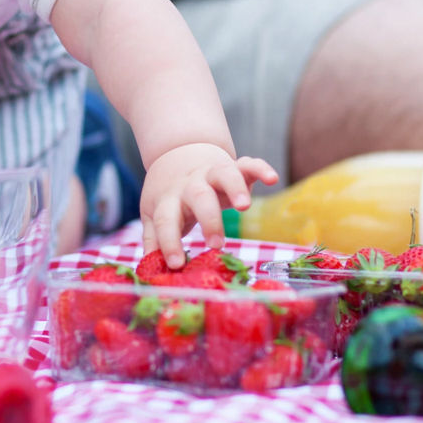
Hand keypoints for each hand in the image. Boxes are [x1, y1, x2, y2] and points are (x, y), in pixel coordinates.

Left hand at [139, 143, 276, 266]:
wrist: (178, 153)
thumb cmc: (168, 194)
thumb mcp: (154, 213)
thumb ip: (154, 239)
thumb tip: (151, 269)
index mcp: (169, 199)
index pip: (165, 220)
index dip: (169, 242)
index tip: (176, 264)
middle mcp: (191, 184)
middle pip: (198, 196)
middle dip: (209, 219)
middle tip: (216, 244)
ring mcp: (213, 173)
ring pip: (224, 175)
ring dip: (234, 188)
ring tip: (243, 207)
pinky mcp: (234, 166)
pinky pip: (249, 164)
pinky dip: (260, 169)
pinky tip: (272, 179)